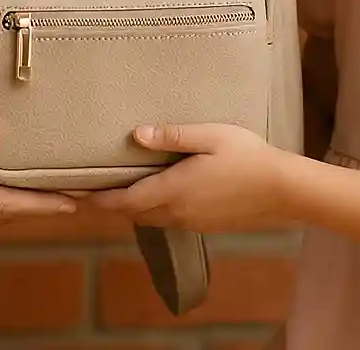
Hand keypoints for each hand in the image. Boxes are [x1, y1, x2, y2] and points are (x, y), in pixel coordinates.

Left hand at [86, 124, 293, 231]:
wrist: (283, 191)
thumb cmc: (247, 157)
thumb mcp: (209, 136)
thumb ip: (172, 136)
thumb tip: (136, 134)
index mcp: (172, 191)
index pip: (124, 201)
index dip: (98, 200)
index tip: (77, 195)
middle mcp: (177, 212)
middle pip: (133, 213)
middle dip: (111, 204)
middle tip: (91, 190)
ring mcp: (191, 222)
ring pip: (151, 218)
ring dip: (132, 208)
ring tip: (118, 190)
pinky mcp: (204, 225)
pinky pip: (168, 219)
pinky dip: (152, 209)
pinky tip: (156, 194)